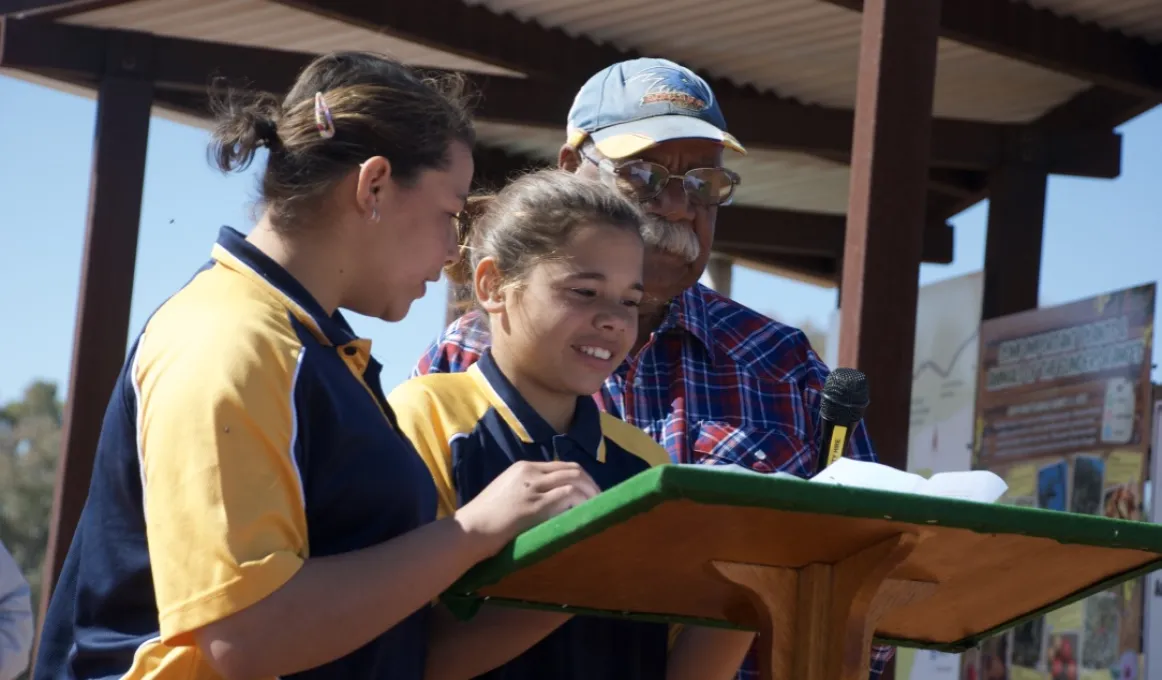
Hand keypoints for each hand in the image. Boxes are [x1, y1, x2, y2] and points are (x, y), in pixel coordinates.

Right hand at [454, 460, 599, 558]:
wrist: (469, 529)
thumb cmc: (484, 517)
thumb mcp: (506, 492)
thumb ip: (526, 489)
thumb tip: (550, 500)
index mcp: (523, 467)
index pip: (562, 466)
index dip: (581, 478)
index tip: (591, 492)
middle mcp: (530, 473)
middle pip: (572, 470)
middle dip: (591, 484)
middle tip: (602, 500)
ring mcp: (532, 488)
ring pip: (574, 481)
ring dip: (591, 494)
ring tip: (600, 508)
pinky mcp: (534, 506)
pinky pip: (567, 497)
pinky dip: (582, 502)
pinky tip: (588, 512)